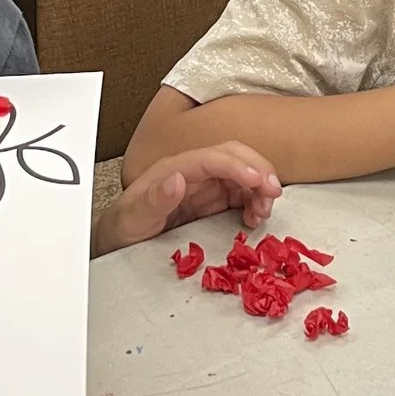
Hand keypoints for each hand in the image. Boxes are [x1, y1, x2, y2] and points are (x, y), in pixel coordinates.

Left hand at [93, 142, 281, 256]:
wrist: (120, 238)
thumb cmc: (123, 227)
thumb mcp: (133, 218)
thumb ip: (153, 200)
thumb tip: (177, 179)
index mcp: (174, 169)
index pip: (212, 157)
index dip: (238, 166)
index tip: (258, 181)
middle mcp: (192, 172)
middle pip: (233, 157)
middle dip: (258, 170)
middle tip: (274, 193)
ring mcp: (204, 185)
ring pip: (242, 174)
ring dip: (260, 188)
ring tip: (264, 211)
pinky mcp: (211, 200)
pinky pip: (240, 193)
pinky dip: (254, 201)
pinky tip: (255, 216)